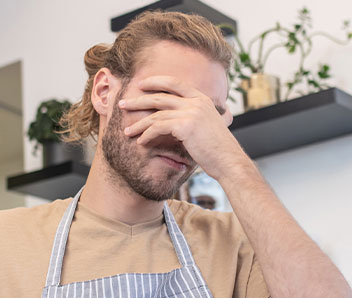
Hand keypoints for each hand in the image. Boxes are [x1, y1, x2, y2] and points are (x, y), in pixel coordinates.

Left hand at [119, 75, 250, 180]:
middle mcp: (196, 102)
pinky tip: (140, 142)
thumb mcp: (207, 127)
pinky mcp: (185, 125)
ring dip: (139, 123)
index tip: (141, 85)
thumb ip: (193, 118)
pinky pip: (158, 127)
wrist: (229, 161)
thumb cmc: (217, 150)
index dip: (156, 82)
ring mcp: (191, 112)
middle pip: (160, 96)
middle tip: (123, 104)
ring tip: (127, 131)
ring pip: (156, 114)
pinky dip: (146, 135)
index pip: (175, 82)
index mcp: (202, 99)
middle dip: (139, 100)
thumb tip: (177, 123)